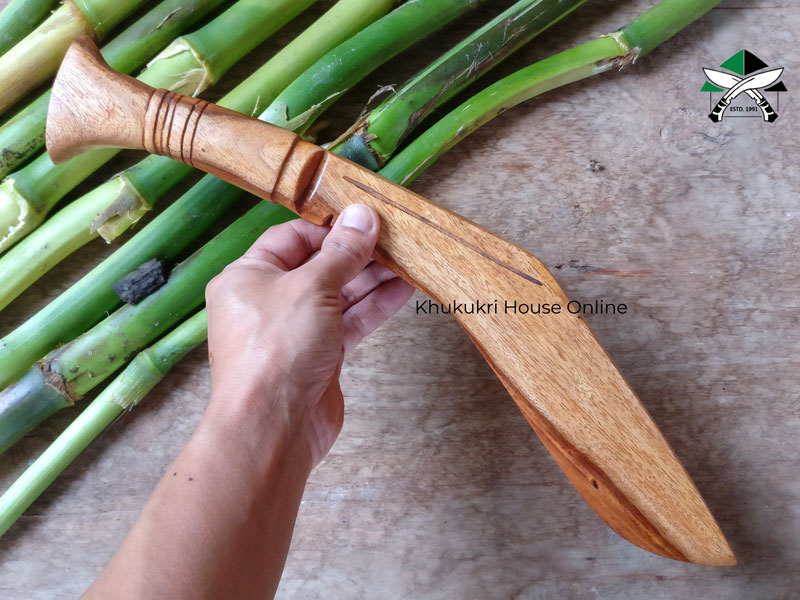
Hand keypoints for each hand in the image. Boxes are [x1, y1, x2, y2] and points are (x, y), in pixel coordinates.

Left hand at [204, 204, 413, 467]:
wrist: (274, 428)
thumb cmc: (275, 353)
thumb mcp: (312, 288)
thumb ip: (342, 252)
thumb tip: (362, 216)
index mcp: (249, 277)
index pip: (292, 238)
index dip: (330, 228)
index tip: (365, 221)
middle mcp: (268, 302)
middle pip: (319, 266)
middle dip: (358, 254)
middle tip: (395, 240)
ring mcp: (295, 332)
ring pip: (339, 296)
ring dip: (373, 280)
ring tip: (409, 262)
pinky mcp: (319, 357)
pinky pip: (349, 323)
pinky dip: (374, 307)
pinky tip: (403, 291)